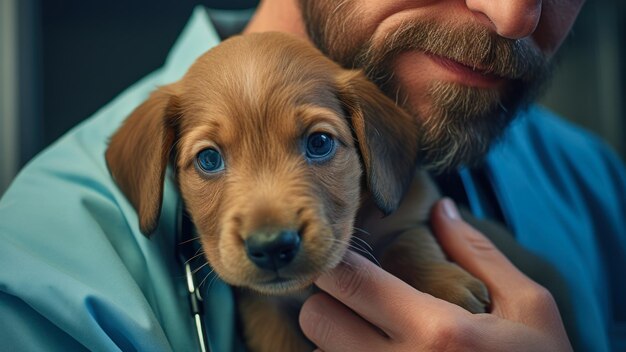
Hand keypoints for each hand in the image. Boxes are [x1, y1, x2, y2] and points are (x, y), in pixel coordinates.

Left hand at [299, 198, 571, 350]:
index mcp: (436, 331)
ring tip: (370, 327)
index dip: (336, 258)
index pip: (349, 281)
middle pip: (317, 317)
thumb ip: (478, 253)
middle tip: (355, 289)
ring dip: (334, 334)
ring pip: (319, 351)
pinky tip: (377, 350)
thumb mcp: (527, 307)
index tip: (345, 249)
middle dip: (329, 296)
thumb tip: (441, 207)